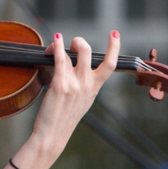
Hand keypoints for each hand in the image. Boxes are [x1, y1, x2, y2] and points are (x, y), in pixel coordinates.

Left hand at [31, 31, 119, 158]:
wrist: (52, 134)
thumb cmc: (64, 118)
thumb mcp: (82, 101)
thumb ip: (85, 85)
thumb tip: (78, 67)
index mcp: (94, 88)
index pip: (110, 65)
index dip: (114, 47)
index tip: (115, 33)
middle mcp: (87, 84)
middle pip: (88, 51)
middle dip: (79, 41)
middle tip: (71, 43)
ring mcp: (74, 84)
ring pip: (73, 53)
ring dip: (61, 44)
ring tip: (54, 45)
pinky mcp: (60, 85)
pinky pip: (60, 59)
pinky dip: (57, 46)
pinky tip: (55, 40)